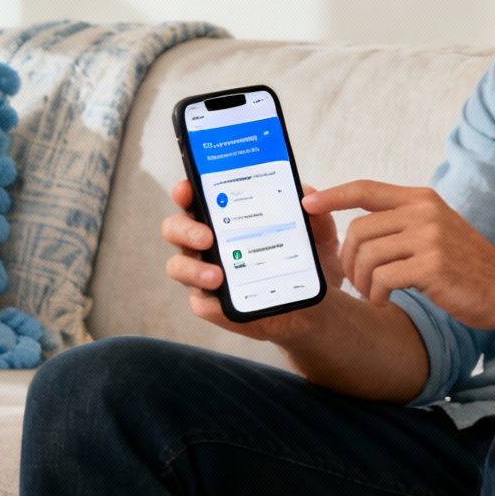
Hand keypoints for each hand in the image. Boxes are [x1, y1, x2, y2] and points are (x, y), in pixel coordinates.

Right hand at [162, 179, 344, 345]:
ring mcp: (207, 275)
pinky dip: (206, 299)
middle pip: (175, 229)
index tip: (187, 188)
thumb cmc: (309, 261)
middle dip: (184, 229)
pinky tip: (221, 295)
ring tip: (217, 276)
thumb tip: (305, 193)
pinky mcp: (215, 306)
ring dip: (191, 268)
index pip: (194, 199)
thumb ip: (315, 214)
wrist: (319, 307)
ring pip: (178, 266)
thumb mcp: (320, 235)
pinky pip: (199, 303)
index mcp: (225, 218)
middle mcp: (208, 244)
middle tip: (207, 236)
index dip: (184, 191)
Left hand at [305, 180, 494, 328]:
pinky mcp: (431, 266)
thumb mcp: (433, 230)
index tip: (307, 204)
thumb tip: (355, 223)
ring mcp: (429, 237)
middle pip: (359, 229)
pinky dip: (376, 294)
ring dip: (361, 281)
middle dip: (348, 260)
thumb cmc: (463, 266)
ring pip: (367, 255)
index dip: (332, 195)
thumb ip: (399, 222)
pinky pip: (382, 278)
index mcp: (420, 199)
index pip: (365, 189)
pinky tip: (385, 301)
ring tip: (372, 293)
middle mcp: (424, 212)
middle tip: (355, 281)